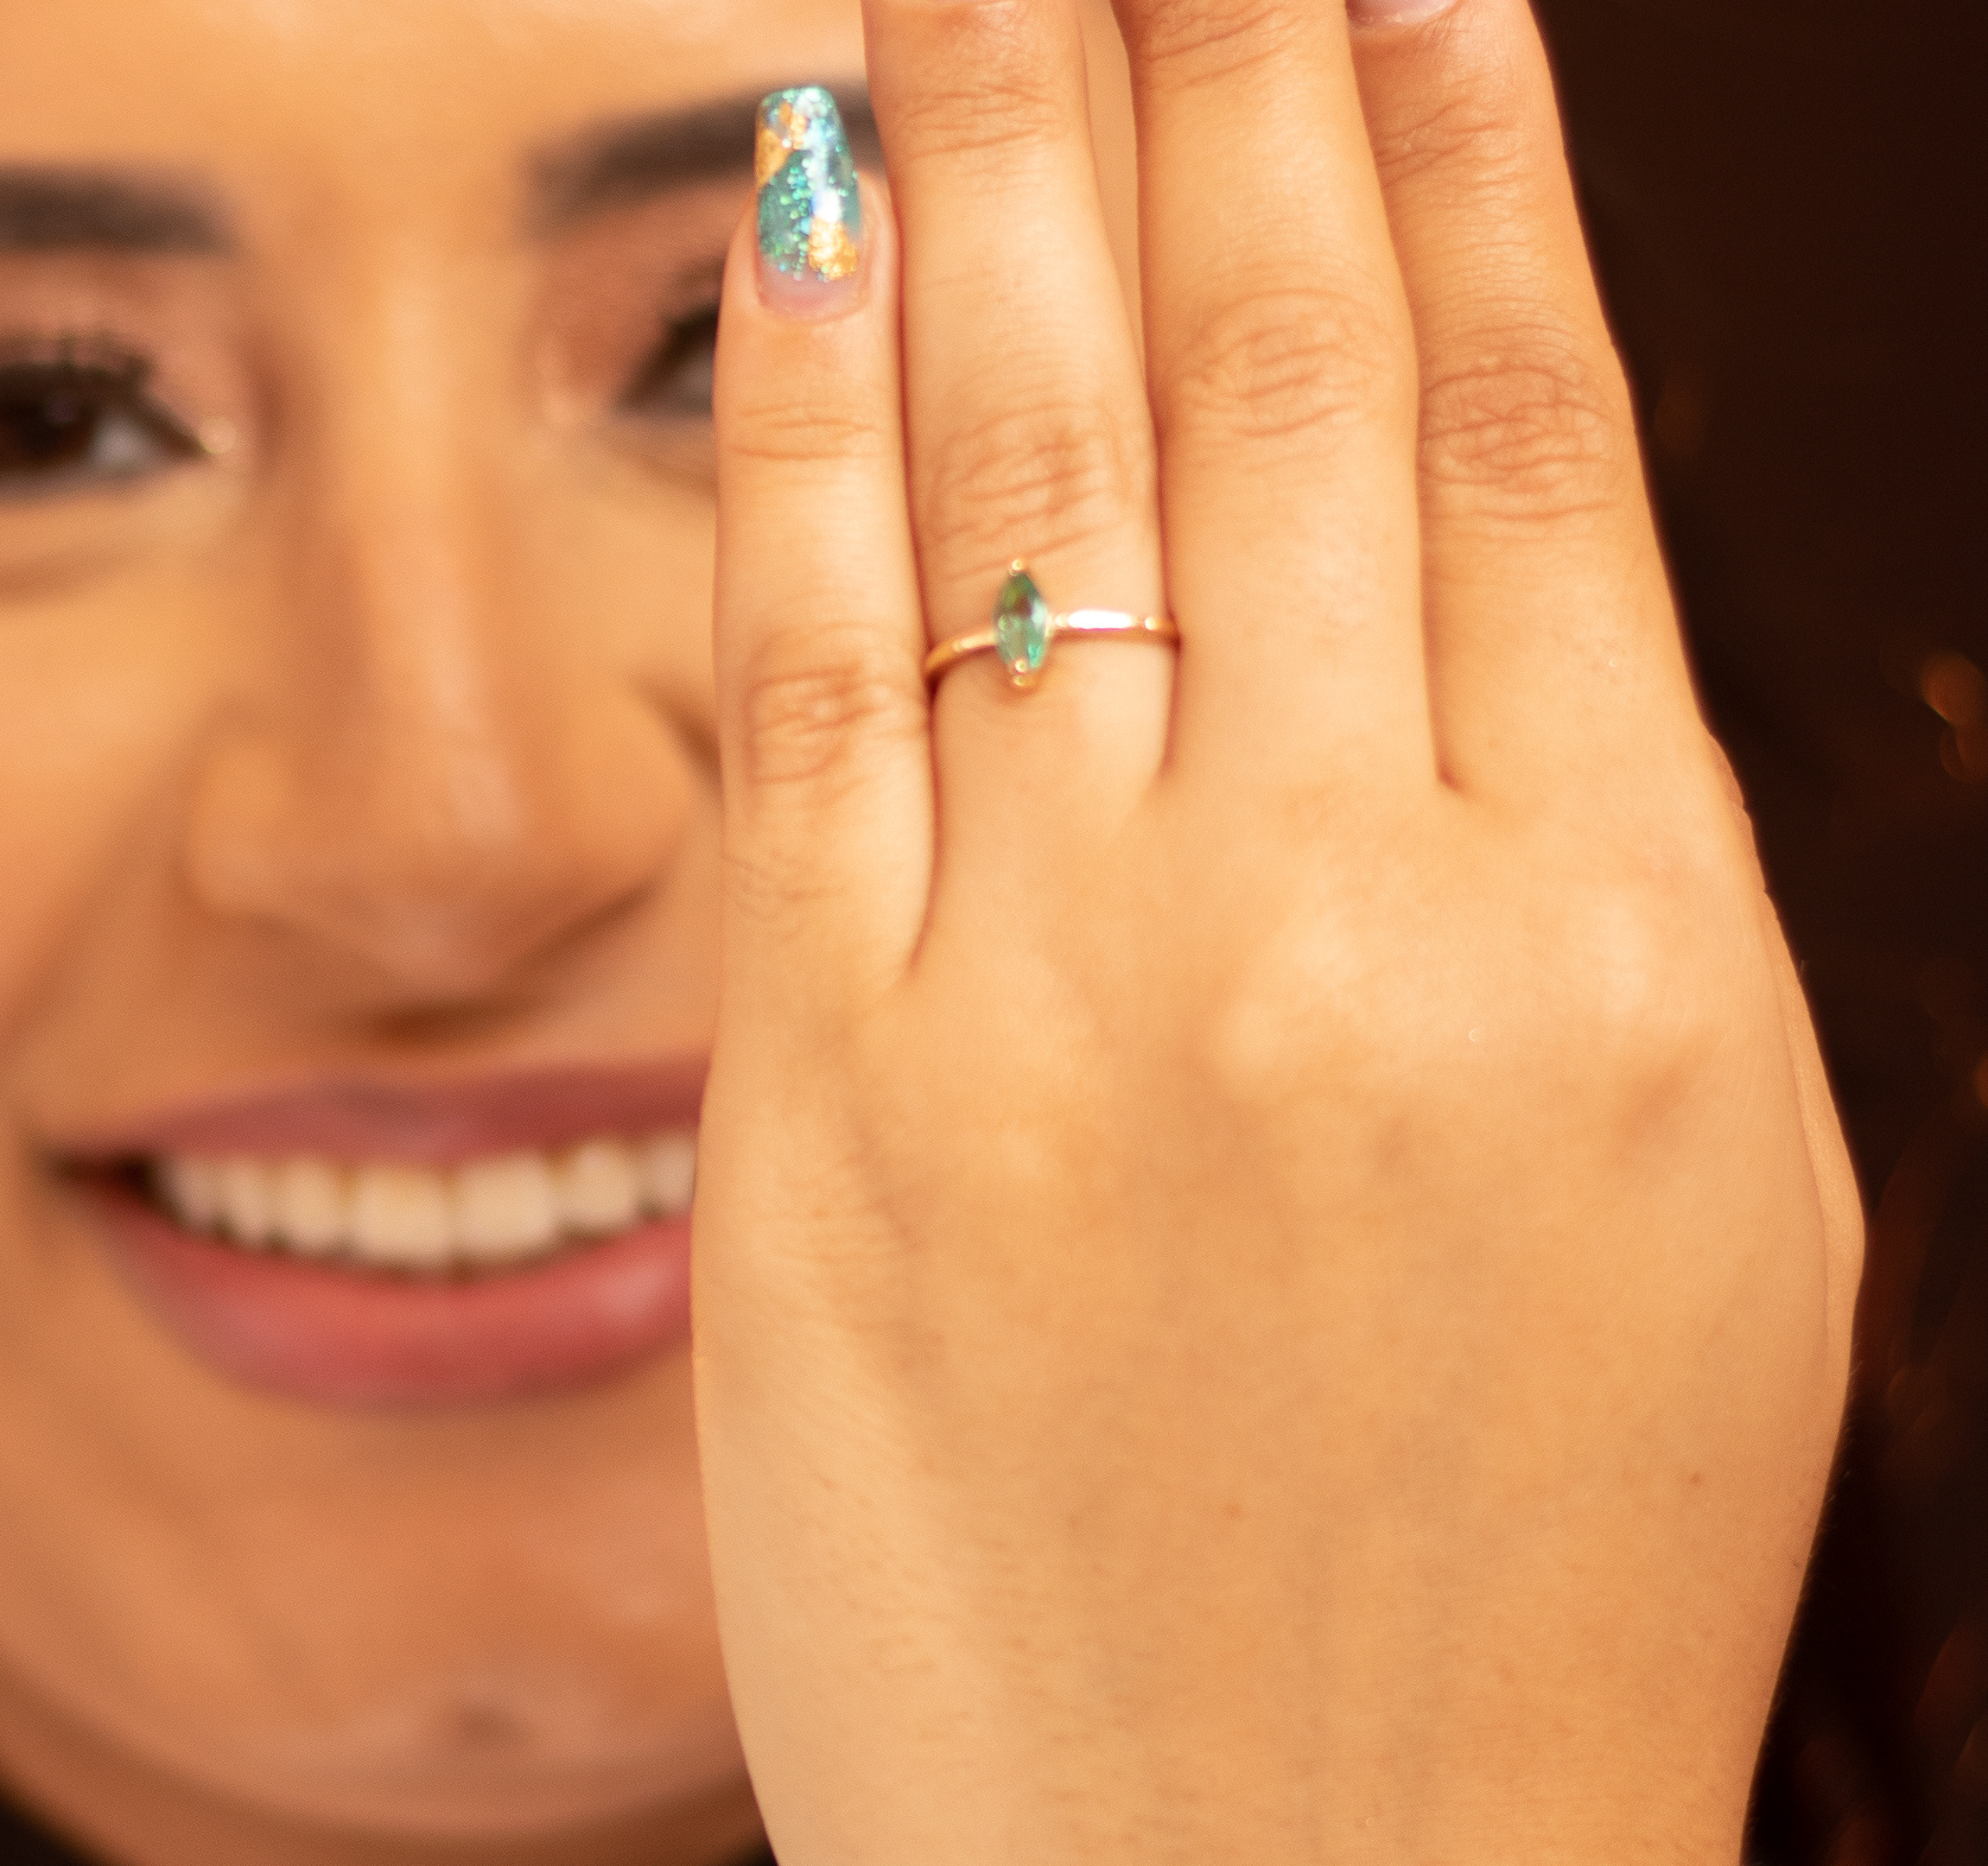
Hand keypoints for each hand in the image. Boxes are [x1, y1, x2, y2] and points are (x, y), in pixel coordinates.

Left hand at [693, 4, 1862, 1861]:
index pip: (1524, 439)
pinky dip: (808, 411)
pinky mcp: (835, 1099)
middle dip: (1211, 59)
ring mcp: (1077, 1004)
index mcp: (1627, 952)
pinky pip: (818, 670)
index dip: (1453, 157)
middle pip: (1280, 386)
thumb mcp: (1700, 1206)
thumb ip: (1588, 859)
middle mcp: (1357, 929)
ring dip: (1009, 142)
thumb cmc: (1521, 1583)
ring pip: (1046, 467)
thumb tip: (1482, 533)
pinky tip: (801, 201)